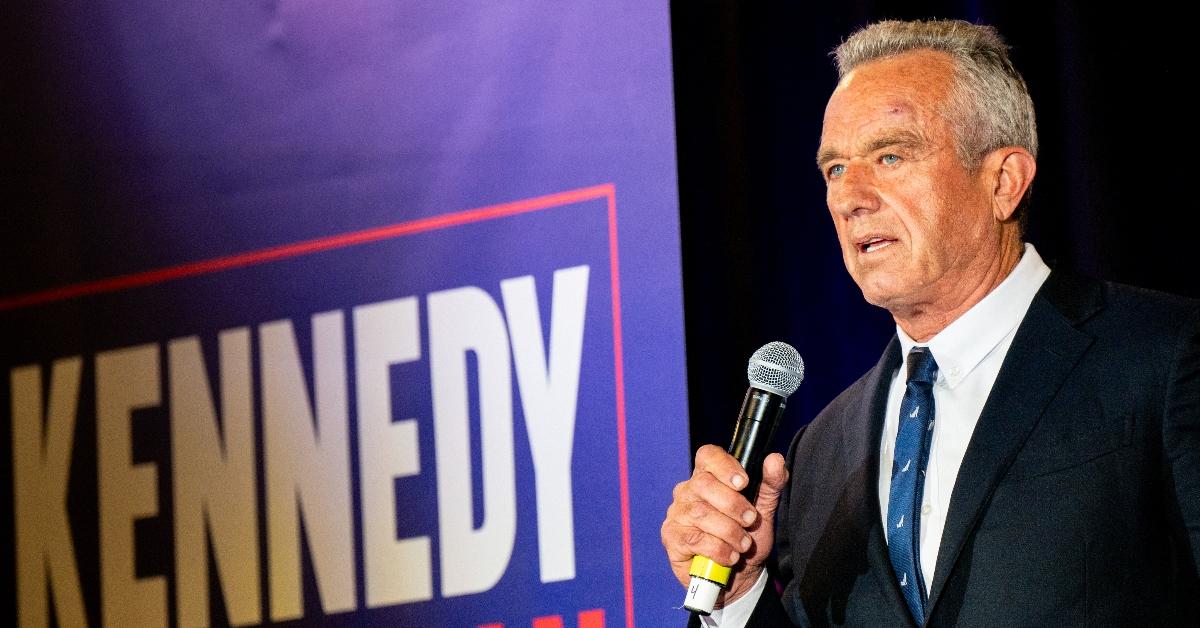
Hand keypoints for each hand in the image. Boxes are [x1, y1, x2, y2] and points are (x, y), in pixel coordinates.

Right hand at [660, 445, 788, 605]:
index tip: (743, 482)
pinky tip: (729, 556)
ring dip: (729, 531)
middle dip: (733, 505)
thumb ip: (770, 484)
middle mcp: (688, 491)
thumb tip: (775, 459)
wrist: (739, 578)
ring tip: (743, 544)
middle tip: (750, 521)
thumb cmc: (747, 538)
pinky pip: (695, 539)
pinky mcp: (671, 537)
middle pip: (704, 484)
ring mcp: (677, 513)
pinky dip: (718, 549)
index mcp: (709, 477)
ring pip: (701, 514)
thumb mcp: (764, 510)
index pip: (708, 456)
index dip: (724, 465)